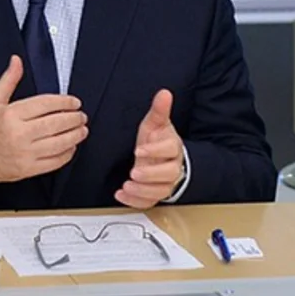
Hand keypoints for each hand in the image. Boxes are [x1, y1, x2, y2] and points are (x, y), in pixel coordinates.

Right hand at [0, 55, 88, 197]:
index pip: (45, 104)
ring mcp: (24, 153)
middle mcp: (18, 134)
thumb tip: (16, 61)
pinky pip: (54, 162)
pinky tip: (70, 146)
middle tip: (81, 115)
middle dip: (74, 118)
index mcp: (10, 115)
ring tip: (82, 129)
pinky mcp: (28, 169)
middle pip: (55, 123)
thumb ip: (8, 80)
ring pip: (59, 143)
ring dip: (75, 135)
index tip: (74, 102)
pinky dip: (67, 154)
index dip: (64, 101)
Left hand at [116, 89, 184, 208]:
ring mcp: (165, 182)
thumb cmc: (158, 140)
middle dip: (151, 175)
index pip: (170, 150)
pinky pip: (149, 202)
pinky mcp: (155, 193)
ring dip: (143, 191)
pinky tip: (121, 195)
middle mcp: (172, 167)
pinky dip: (136, 201)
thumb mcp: (156, 124)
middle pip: (168, 174)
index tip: (139, 149)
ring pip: (161, 191)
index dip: (155, 150)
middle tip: (134, 172)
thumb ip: (159, 110)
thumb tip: (164, 93)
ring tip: (127, 186)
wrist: (163, 157)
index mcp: (173, 148)